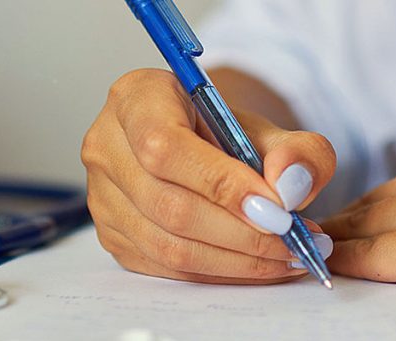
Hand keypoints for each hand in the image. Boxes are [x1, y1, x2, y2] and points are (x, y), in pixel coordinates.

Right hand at [82, 69, 336, 283]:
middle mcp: (105, 146)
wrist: (194, 146)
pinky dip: (219, 273)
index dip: (222, 183)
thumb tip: (290, 188)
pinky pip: (165, 268)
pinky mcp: (111, 235)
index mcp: (134, 98)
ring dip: (235, 261)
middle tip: (294, 243)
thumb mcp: (265, 126)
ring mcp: (100, 196)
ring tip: (285, 257)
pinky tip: (257, 266)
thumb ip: (294, 150)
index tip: (277, 210)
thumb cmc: (219, 131)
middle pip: (168, 205)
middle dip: (241, 233)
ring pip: (166, 245)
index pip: (165, 147)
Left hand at [323, 146, 395, 315]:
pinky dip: (340, 259)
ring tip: (308, 246)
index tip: (360, 215)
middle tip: (320, 230)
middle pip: (381, 200)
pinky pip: (366, 254)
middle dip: (350, 217)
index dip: (381, 204)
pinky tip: (324, 264)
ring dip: (335, 236)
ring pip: (365, 224)